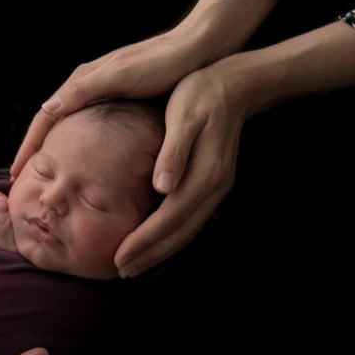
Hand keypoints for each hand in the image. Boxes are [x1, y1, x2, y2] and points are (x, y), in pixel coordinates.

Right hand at [11, 32, 199, 177]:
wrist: (195, 53)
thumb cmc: (161, 63)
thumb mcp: (120, 76)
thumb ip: (84, 91)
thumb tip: (47, 110)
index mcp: (82, 81)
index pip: (44, 117)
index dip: (28, 146)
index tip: (17, 173)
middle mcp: (86, 88)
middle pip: (50, 124)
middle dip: (34, 151)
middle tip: (23, 181)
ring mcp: (100, 96)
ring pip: (66, 128)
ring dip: (52, 151)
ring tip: (45, 177)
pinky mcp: (117, 104)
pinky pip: (85, 129)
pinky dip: (74, 148)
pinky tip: (79, 165)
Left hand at [115, 62, 248, 276]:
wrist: (235, 84)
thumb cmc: (201, 94)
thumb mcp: (184, 116)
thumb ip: (173, 152)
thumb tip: (162, 186)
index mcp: (205, 174)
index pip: (169, 218)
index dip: (144, 240)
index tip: (119, 257)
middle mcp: (214, 187)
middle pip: (179, 233)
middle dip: (150, 255)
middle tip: (121, 271)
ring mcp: (216, 188)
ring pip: (187, 231)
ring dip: (160, 251)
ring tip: (133, 264)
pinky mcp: (213, 185)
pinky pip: (190, 220)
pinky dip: (171, 237)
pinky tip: (154, 241)